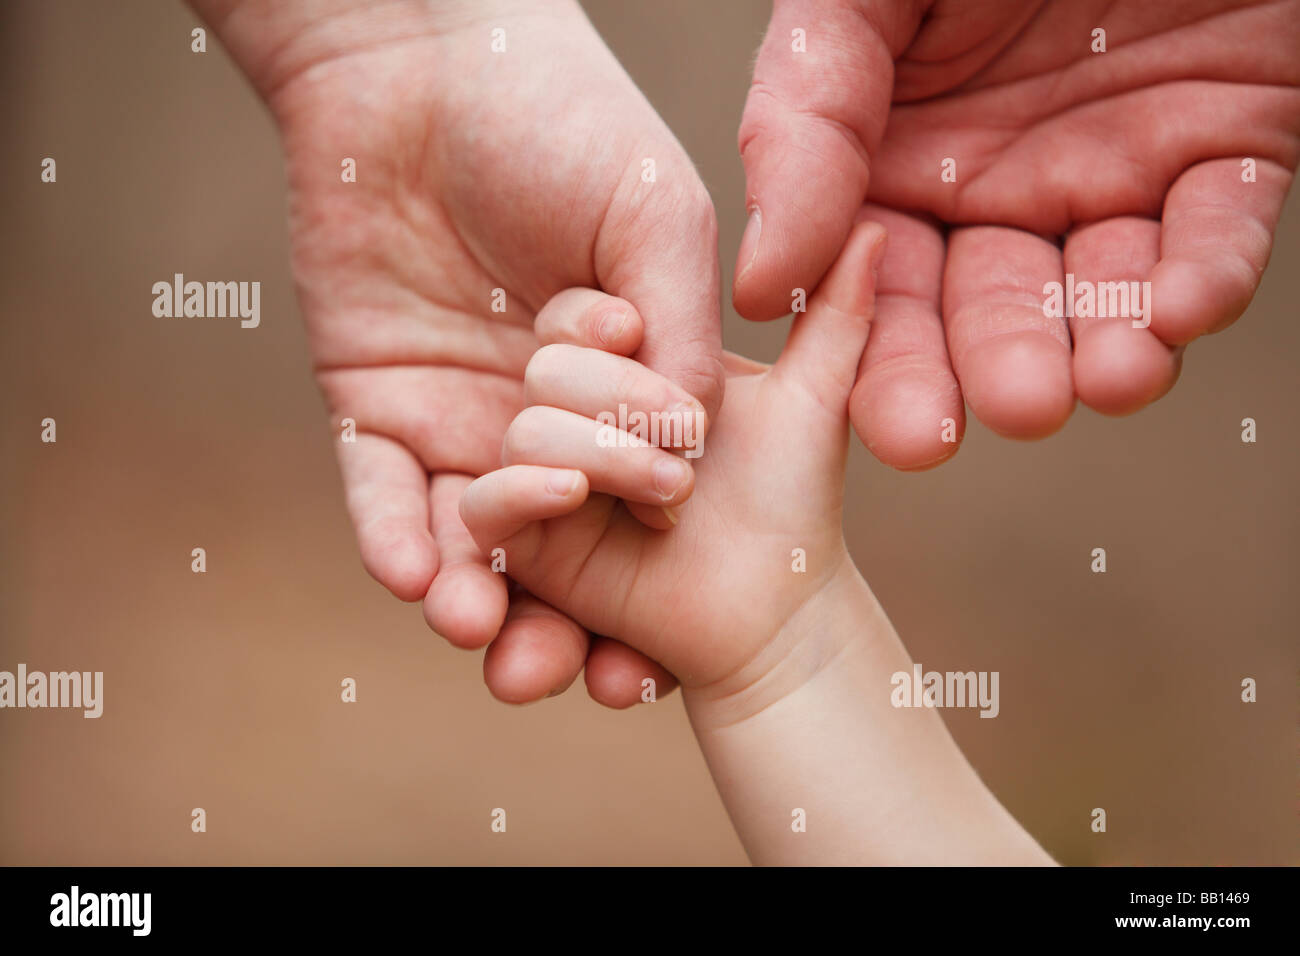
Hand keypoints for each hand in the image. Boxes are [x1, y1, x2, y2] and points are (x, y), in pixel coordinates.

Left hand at [195, 0, 723, 703]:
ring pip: (467, 536)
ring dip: (474, 599)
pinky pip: (380, 488)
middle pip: (554, 548)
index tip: (663, 658)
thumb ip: (681, 333)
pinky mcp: (371, 401)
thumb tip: (691, 449)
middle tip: (570, 678)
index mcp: (621, 386)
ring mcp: (455, 415)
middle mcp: (539, 417)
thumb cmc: (560, 119)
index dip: (653, 586)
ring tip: (484, 638)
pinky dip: (396, 535)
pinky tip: (419, 577)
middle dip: (559, 625)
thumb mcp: (655, 220)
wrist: (420, 62)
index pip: (642, 505)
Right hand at [462, 222, 1054, 863]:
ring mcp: (539, 476)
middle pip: (544, 377)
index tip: (634, 329)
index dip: (600, 327)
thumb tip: (870, 232)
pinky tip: (572, 495)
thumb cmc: (791, 506)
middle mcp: (574, 417)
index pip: (577, 323)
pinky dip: (518, 492)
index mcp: (625, 372)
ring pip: (521, 431)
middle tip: (684, 438)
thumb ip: (836, 317)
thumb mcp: (811, 401)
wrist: (775, 613)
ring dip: (586, 458)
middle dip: (610, 402)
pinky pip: (484, 508)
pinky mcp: (523, 544)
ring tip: (662, 493)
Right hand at [735, 0, 1298, 467]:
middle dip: (997, 372)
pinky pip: (1221, 226)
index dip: (886, 364)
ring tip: (1105, 377)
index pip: (877, 290)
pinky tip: (1181, 305)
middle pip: (987, 313)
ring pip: (1101, 294)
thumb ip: (803, 124)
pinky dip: (1207, 272)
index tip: (903, 427)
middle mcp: (995, 183)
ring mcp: (1110, 168)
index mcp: (895, 160)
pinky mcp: (1225, 144)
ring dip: (1105, 347)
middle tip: (1006, 408)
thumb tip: (757, 280)